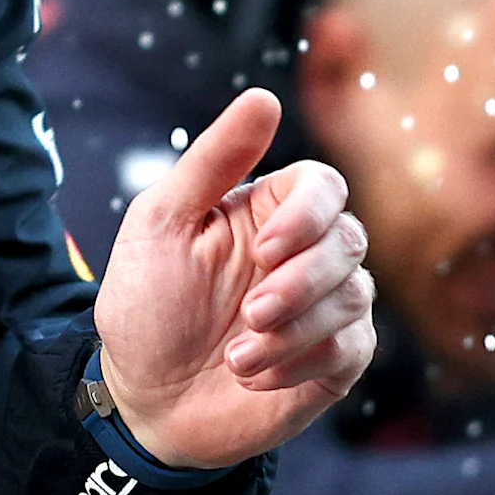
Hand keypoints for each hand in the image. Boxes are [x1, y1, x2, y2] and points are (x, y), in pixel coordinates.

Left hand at [93, 87, 374, 469]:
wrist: (141, 397)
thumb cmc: (146, 304)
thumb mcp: (159, 224)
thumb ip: (210, 161)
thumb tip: (262, 98)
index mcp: (265, 213)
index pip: (324, 186)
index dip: (309, 213)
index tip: (265, 247)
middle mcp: (304, 255)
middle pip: (349, 240)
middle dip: (300, 281)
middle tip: (249, 312)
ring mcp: (325, 308)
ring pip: (353, 297)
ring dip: (293, 330)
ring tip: (234, 354)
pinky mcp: (336, 360)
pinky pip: (351, 349)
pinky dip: (299, 363)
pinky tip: (251, 374)